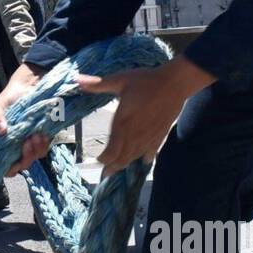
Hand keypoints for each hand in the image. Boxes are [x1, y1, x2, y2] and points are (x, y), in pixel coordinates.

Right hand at [0, 63, 48, 176]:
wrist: (31, 85)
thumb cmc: (11, 97)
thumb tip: (1, 132)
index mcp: (2, 143)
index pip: (4, 165)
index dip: (9, 168)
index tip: (13, 160)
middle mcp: (16, 146)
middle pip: (21, 164)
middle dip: (26, 157)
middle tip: (28, 143)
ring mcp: (30, 142)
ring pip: (34, 157)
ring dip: (36, 150)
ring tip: (36, 135)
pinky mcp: (43, 137)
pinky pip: (44, 147)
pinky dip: (44, 144)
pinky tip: (43, 134)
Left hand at [76, 57, 213, 177]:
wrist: (175, 83)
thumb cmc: (146, 81)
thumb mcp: (120, 80)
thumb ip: (99, 84)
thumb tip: (77, 80)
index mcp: (123, 122)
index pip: (112, 150)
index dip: (105, 159)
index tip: (99, 160)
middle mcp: (136, 133)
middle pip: (123, 158)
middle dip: (113, 166)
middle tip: (106, 173)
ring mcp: (149, 136)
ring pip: (136, 156)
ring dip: (127, 162)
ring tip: (118, 168)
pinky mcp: (161, 134)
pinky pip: (152, 150)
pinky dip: (145, 156)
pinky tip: (144, 160)